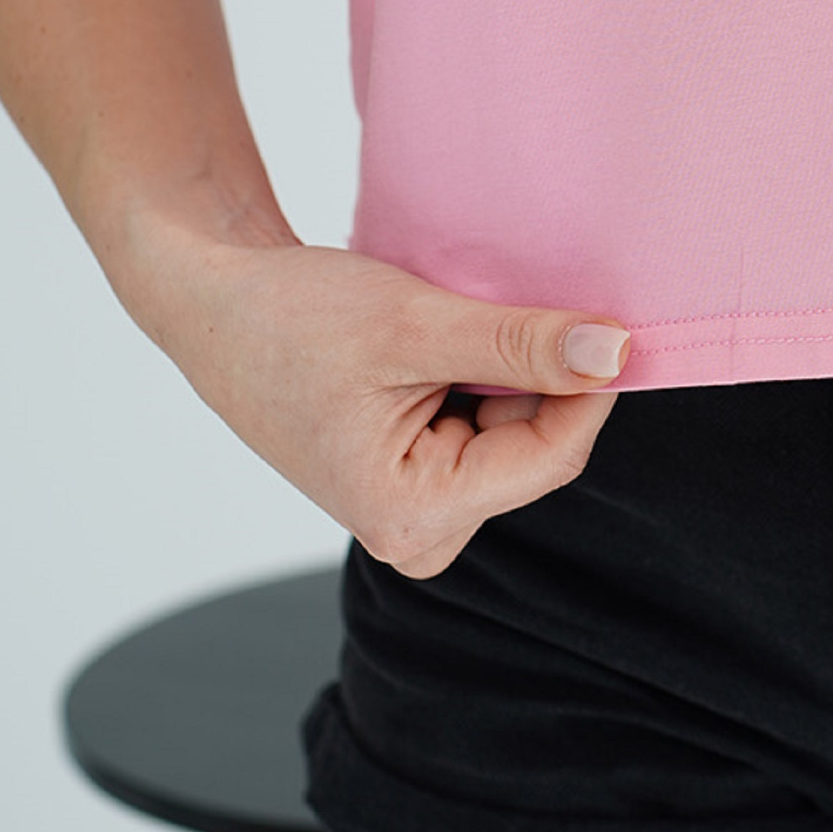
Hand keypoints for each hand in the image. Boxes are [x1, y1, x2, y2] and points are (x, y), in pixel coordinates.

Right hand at [143, 236, 632, 576]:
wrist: (216, 300)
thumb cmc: (289, 318)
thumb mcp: (415, 324)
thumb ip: (521, 345)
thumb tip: (617, 353)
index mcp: (411, 517)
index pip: (552, 458)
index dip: (590, 384)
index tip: (613, 316)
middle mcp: (418, 531)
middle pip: (538, 448)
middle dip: (538, 375)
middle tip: (497, 307)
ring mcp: (418, 505)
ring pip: (518, 430)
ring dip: (509, 371)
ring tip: (450, 323)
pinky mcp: (417, 472)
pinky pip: (489, 422)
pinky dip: (485, 375)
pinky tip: (442, 340)